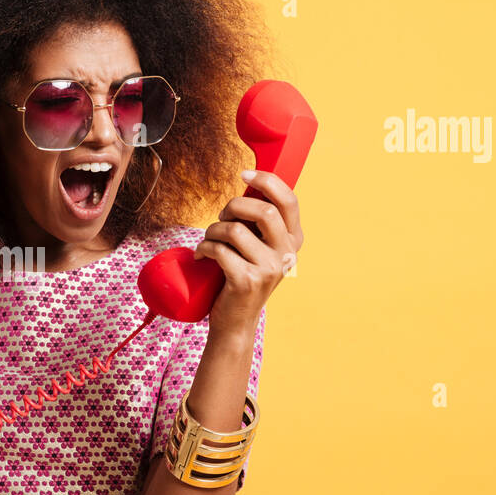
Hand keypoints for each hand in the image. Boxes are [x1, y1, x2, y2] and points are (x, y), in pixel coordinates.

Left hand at [193, 169, 303, 335]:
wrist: (235, 321)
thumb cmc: (241, 275)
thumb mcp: (258, 247)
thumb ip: (259, 221)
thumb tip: (249, 182)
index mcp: (293, 241)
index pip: (289, 200)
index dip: (267, 181)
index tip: (245, 173)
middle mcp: (286, 254)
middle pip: (263, 211)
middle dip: (233, 206)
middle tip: (222, 218)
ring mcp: (269, 269)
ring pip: (235, 230)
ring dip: (213, 231)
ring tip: (209, 241)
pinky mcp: (247, 281)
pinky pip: (219, 250)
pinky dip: (204, 248)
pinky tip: (202, 257)